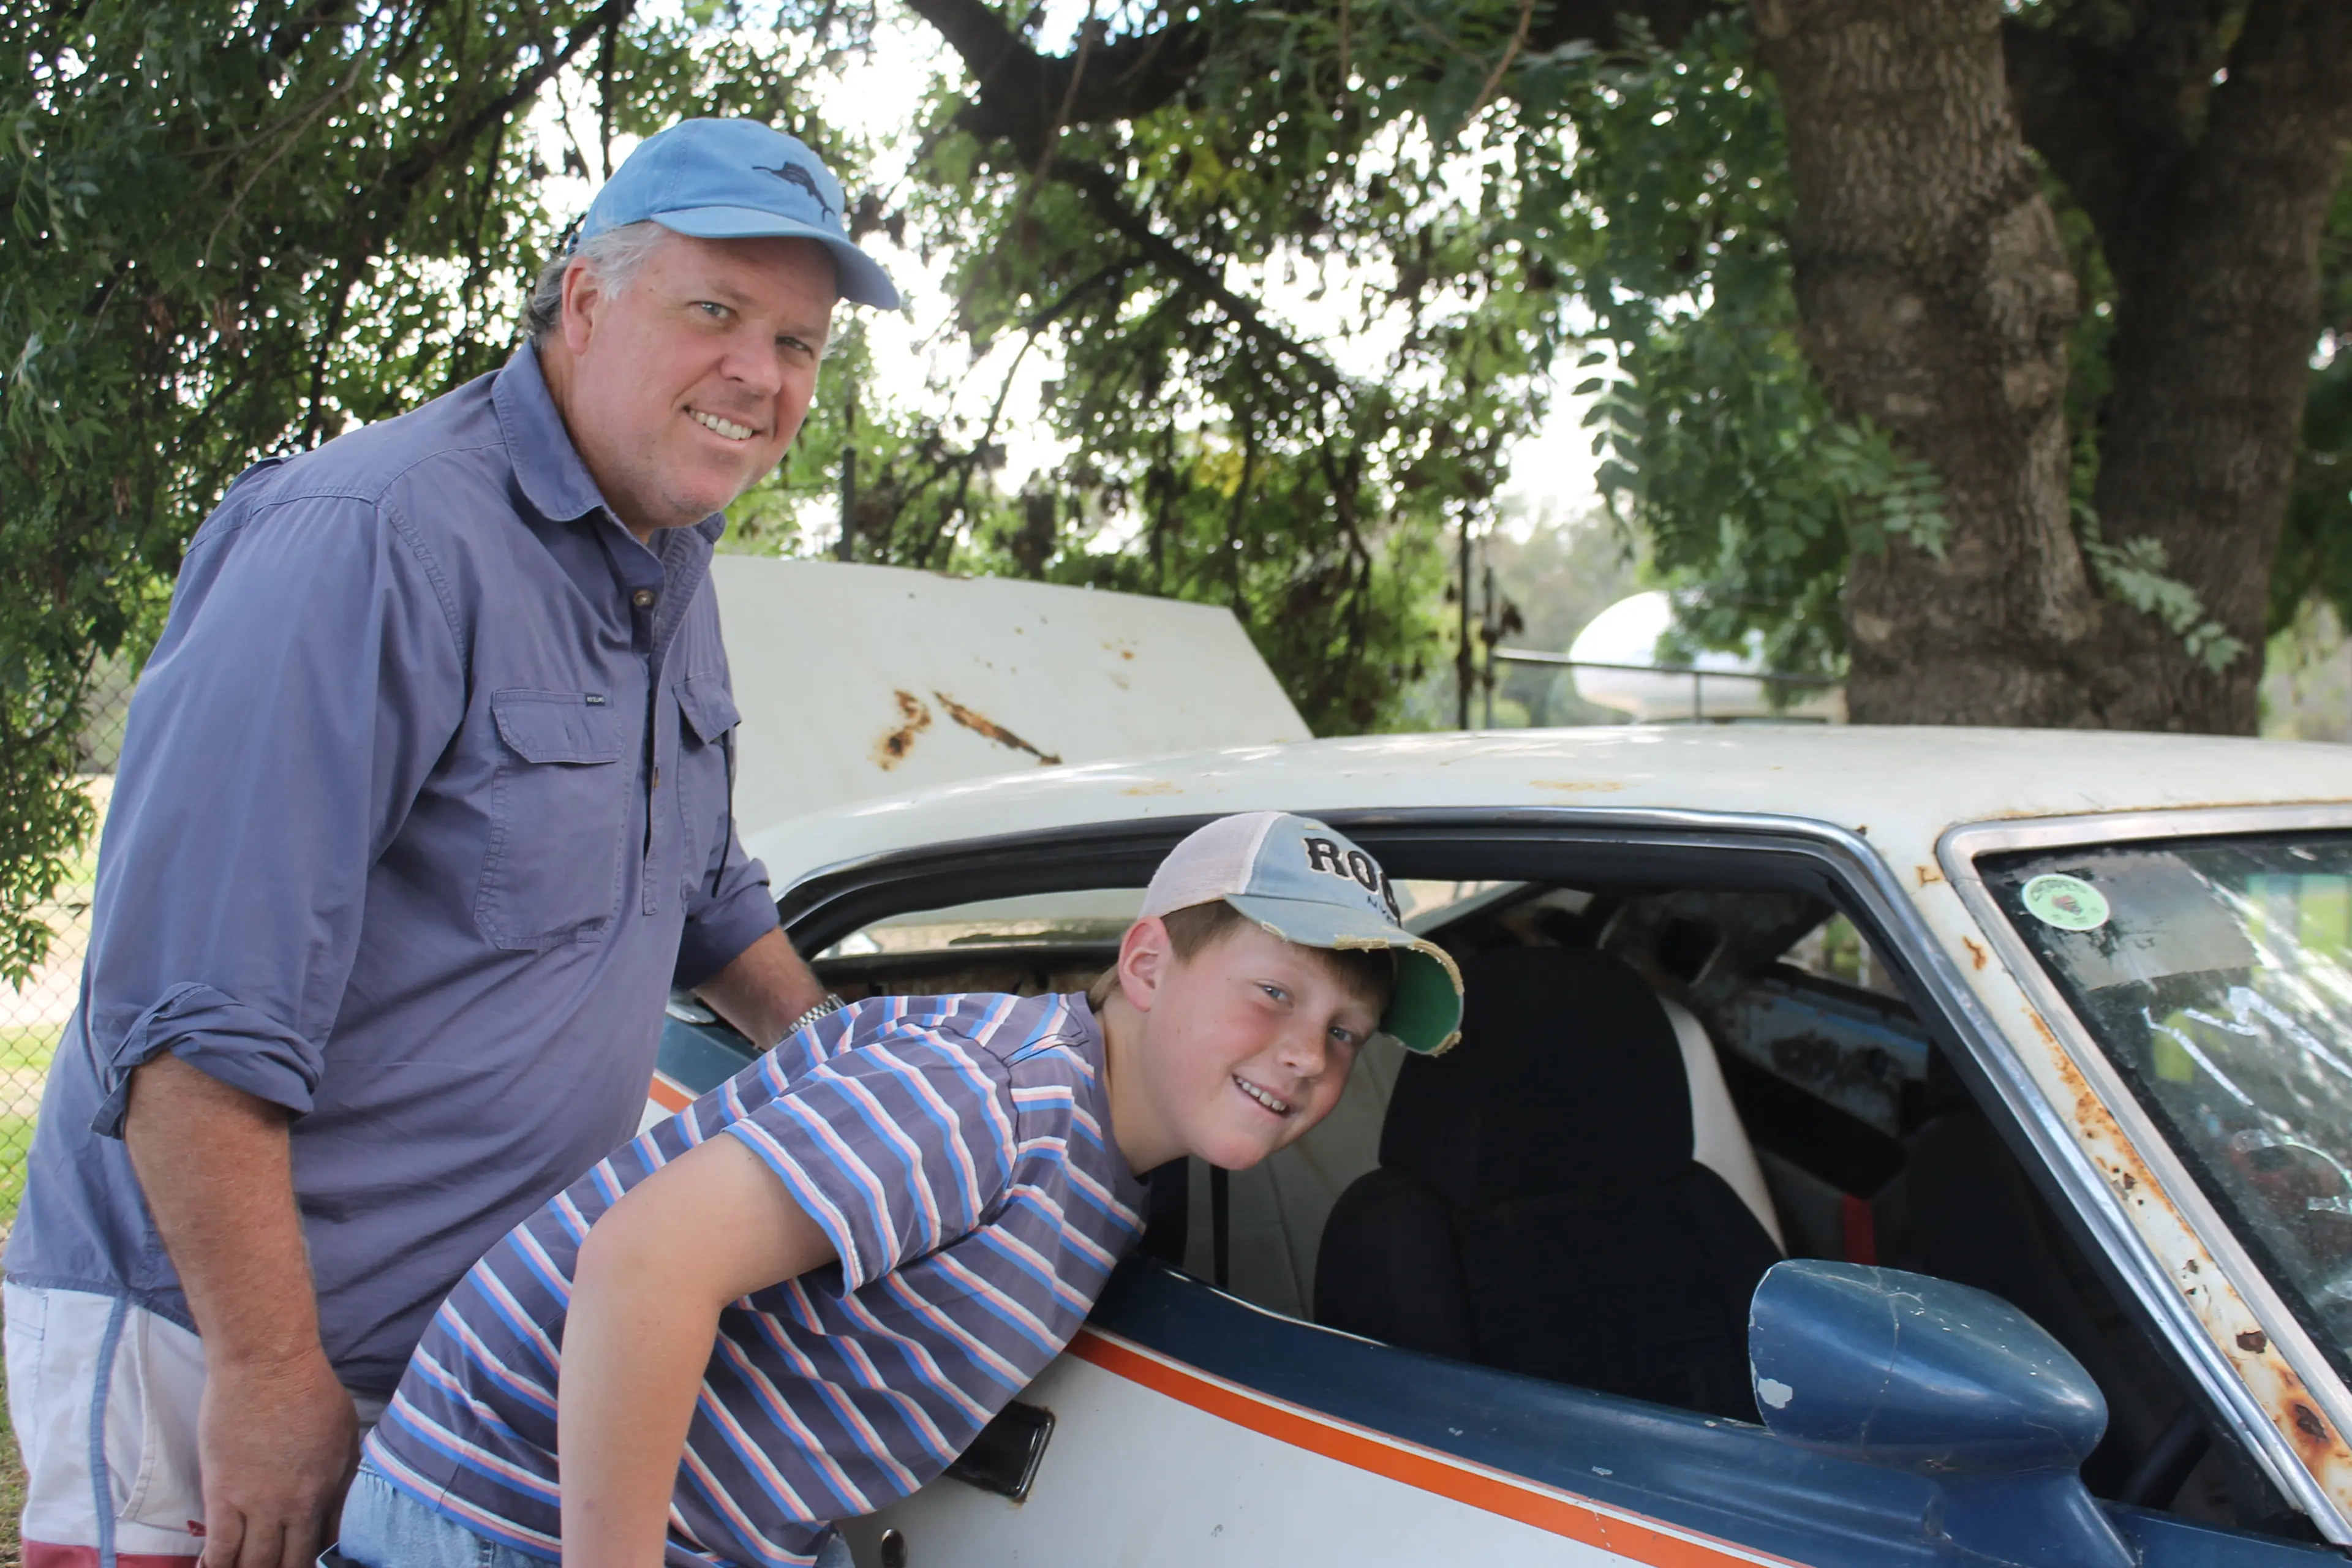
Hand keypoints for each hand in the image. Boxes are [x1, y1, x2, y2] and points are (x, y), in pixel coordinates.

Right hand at [195, 1348, 359, 1567]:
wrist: (268, 1363)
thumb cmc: (310, 1389)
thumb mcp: (346, 1434)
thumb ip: (344, 1475)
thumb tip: (341, 1507)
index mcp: (330, 1489)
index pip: (324, 1545)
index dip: (313, 1561)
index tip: (303, 1562)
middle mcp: (296, 1505)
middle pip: (288, 1562)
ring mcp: (258, 1503)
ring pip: (253, 1562)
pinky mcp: (222, 1495)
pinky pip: (219, 1548)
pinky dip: (216, 1566)